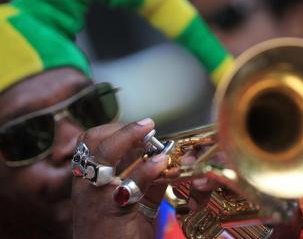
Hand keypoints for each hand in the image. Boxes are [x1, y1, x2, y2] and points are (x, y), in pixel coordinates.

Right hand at [72, 119, 168, 238]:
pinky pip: (128, 181)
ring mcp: (93, 194)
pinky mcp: (107, 208)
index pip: (91, 142)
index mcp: (89, 180)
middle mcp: (85, 183)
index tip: (141, 128)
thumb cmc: (118, 236)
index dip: (116, 130)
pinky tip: (161, 162)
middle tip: (147, 126)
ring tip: (151, 132)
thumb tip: (165, 162)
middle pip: (92, 139)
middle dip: (121, 128)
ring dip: (129, 138)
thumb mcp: (134, 205)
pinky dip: (147, 169)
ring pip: (103, 152)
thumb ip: (148, 184)